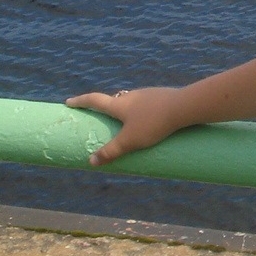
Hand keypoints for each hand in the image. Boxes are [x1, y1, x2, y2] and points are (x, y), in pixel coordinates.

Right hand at [63, 86, 186, 165]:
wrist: (185, 106)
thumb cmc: (154, 123)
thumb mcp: (130, 141)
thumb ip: (111, 152)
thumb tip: (91, 161)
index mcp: (119, 104)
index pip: (94, 100)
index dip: (80, 101)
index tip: (69, 101)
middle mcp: (131, 96)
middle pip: (113, 99)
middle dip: (104, 106)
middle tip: (99, 113)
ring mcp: (148, 94)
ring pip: (131, 101)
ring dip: (124, 108)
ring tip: (124, 120)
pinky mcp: (162, 97)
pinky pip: (146, 103)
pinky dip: (141, 111)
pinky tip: (148, 119)